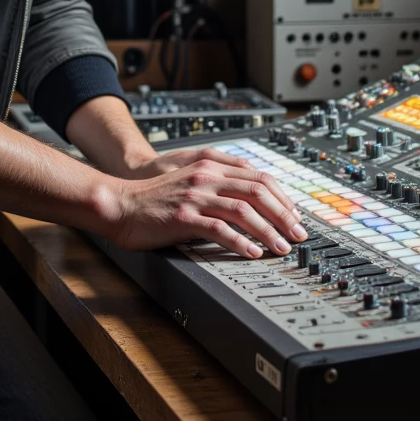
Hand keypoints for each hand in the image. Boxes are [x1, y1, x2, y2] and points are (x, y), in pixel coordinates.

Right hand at [94, 147, 307, 257]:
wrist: (121, 204)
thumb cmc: (154, 199)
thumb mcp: (190, 182)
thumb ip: (217, 184)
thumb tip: (249, 201)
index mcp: (210, 167)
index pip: (257, 177)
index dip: (281, 197)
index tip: (294, 215)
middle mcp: (206, 177)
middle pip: (257, 191)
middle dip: (283, 214)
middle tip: (298, 234)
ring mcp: (195, 197)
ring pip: (243, 210)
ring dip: (268, 231)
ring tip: (281, 247)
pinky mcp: (184, 217)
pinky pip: (219, 229)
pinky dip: (240, 242)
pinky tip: (252, 253)